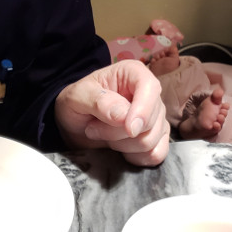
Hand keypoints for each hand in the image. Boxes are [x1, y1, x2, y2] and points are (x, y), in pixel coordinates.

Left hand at [54, 60, 169, 166]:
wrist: (75, 123)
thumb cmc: (77, 103)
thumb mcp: (78, 96)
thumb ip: (99, 102)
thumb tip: (124, 116)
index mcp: (133, 73)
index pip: (150, 88)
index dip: (142, 110)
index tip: (128, 129)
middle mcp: (150, 94)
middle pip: (149, 122)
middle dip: (117, 133)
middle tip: (93, 128)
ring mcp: (156, 117)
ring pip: (150, 141)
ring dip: (121, 145)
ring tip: (103, 135)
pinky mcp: (157, 138)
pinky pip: (156, 154)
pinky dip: (136, 158)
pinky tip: (120, 149)